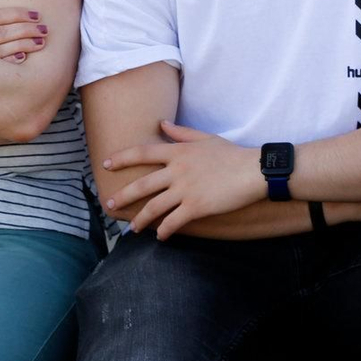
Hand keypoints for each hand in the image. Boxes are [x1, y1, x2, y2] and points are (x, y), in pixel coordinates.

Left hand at [103, 121, 265, 239]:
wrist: (254, 171)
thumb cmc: (232, 154)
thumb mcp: (205, 138)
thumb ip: (181, 133)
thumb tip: (162, 123)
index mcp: (177, 152)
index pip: (142, 153)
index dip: (121, 158)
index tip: (105, 164)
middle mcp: (177, 170)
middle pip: (142, 184)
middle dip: (123, 195)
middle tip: (109, 204)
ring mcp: (186, 189)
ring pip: (154, 206)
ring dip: (141, 219)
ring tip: (132, 229)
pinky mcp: (197, 207)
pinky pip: (174, 221)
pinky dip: (165, 231)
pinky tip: (160, 236)